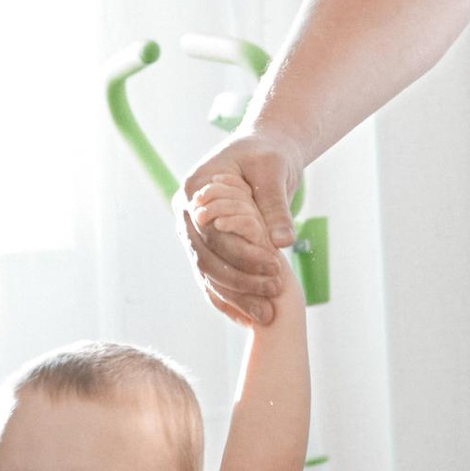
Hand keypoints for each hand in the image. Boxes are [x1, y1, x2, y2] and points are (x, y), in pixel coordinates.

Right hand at [179, 134, 298, 326]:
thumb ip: (275, 205)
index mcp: (194, 190)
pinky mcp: (206, 247)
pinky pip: (213, 277)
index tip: (275, 266)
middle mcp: (186, 215)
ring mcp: (193, 233)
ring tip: (267, 315)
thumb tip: (283, 240)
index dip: (242, 253)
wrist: (262, 152)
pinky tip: (249, 318)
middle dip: (240, 281)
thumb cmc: (266, 155)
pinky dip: (230, 298)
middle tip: (274, 293)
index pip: (212, 232)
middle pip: (206, 258)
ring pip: (208, 273)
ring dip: (237, 296)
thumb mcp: (273, 171)